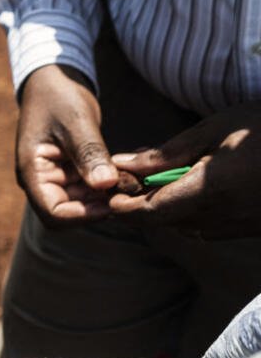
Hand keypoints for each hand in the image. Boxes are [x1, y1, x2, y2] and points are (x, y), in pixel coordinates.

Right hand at [16, 64, 117, 224]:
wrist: (52, 80)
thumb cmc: (58, 96)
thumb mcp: (76, 121)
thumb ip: (89, 153)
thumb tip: (106, 185)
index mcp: (32, 172)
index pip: (53, 212)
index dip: (82, 215)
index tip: (112, 203)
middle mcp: (41, 181)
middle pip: (67, 213)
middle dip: (96, 208)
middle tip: (128, 192)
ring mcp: (55, 178)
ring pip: (80, 204)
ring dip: (104, 198)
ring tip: (131, 181)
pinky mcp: (68, 172)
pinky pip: (86, 189)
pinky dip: (106, 186)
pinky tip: (126, 174)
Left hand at [109, 102, 260, 238]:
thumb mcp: (218, 128)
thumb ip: (168, 152)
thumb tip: (123, 164)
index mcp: (212, 188)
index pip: (151, 213)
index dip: (124, 210)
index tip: (111, 196)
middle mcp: (225, 215)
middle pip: (165, 222)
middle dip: (142, 206)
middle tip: (132, 182)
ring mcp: (242, 226)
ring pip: (186, 227)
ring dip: (169, 209)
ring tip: (165, 179)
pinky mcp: (253, 229)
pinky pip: (210, 228)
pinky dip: (194, 213)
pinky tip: (197, 187)